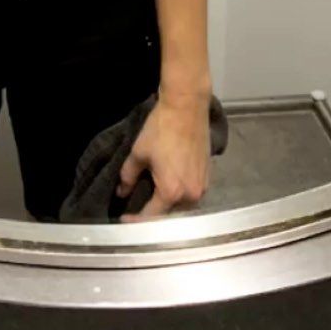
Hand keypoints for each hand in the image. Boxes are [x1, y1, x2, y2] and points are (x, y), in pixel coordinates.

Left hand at [114, 94, 210, 222]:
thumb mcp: (139, 153)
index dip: (135, 221)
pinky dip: (181, 197)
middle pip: (170, 217)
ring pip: (183, 208)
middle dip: (154, 217)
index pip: (152, 218)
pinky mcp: (209, 177)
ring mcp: (202, 187)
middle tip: (138, 210)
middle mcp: (190, 196)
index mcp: (171, 192)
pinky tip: (170, 189)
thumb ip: (128, 176)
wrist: (187, 107)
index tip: (124, 219)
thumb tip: (121, 192)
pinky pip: (193, 196)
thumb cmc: (161, 129)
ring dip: (169, 208)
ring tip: (153, 201)